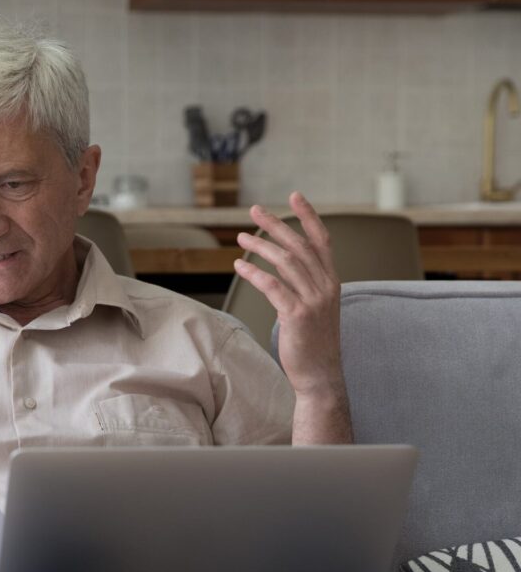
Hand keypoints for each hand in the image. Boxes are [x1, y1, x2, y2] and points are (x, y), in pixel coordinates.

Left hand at [233, 192, 342, 398]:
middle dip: (275, 224)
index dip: (308, 216)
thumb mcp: (315, 308)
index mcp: (331, 282)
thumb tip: (280, 270)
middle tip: (254, 210)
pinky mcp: (297, 315)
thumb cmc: (312, 342)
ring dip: (260, 246)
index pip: (322, 240)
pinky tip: (239, 265)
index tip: (294, 196)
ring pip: (285, 262)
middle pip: (299, 245)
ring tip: (240, 239)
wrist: (320, 375)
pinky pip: (273, 286)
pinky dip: (254, 273)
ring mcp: (313, 300)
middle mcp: (326, 287)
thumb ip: (304, 286)